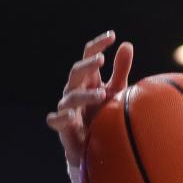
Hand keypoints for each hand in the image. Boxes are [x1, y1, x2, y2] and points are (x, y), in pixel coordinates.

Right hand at [47, 31, 133, 165]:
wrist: (93, 144)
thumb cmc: (103, 114)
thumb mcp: (115, 91)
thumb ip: (120, 70)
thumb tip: (127, 45)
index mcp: (88, 79)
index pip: (88, 56)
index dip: (97, 45)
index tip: (112, 37)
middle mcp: (75, 90)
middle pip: (77, 72)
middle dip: (88, 65)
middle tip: (101, 60)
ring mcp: (67, 107)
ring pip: (71, 96)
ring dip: (85, 94)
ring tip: (102, 95)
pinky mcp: (62, 126)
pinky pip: (55, 119)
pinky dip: (62, 117)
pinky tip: (72, 116)